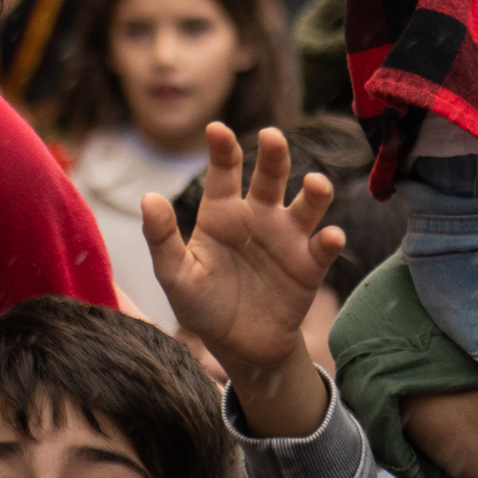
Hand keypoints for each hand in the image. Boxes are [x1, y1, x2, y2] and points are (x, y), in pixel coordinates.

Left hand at [140, 124, 341, 439]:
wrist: (238, 347)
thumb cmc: (202, 305)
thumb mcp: (175, 274)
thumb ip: (162, 238)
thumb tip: (148, 197)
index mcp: (222, 212)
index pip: (224, 170)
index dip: (222, 148)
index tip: (216, 129)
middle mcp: (258, 216)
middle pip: (271, 175)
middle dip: (274, 154)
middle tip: (272, 136)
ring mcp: (287, 238)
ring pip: (307, 204)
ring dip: (315, 192)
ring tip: (316, 184)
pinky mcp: (309, 266)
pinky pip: (323, 247)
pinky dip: (329, 240)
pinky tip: (329, 237)